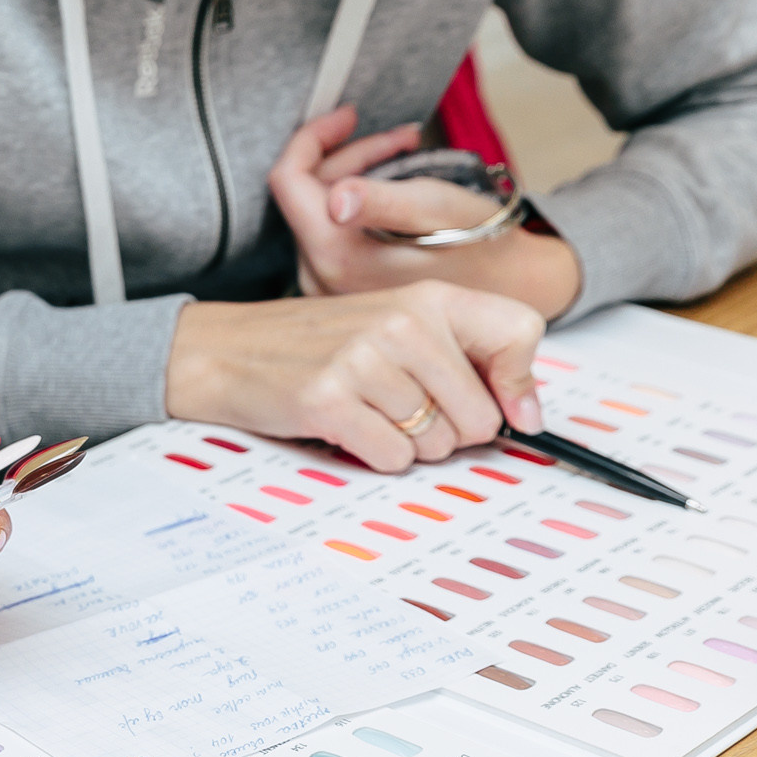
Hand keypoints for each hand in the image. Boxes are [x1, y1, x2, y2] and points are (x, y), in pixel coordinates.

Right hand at [164, 279, 545, 469]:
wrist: (225, 349)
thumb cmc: (318, 346)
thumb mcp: (396, 328)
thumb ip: (468, 358)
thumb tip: (530, 417)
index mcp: (426, 297)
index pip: (521, 331)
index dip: (518, 384)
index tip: (502, 406)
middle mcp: (402, 321)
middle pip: (480, 416)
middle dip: (447, 431)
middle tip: (398, 408)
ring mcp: (364, 360)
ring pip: (437, 444)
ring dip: (405, 444)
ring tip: (365, 410)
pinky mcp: (330, 400)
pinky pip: (393, 459)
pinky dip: (373, 456)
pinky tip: (344, 426)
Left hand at [269, 106, 582, 318]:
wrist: (508, 287)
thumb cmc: (476, 243)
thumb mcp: (435, 208)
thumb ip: (382, 201)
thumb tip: (335, 199)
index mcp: (335, 256)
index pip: (287, 180)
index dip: (313, 137)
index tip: (350, 114)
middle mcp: (320, 278)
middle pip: (306, 193)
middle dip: (350, 153)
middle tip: (401, 136)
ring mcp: (327, 287)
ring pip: (320, 207)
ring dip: (360, 171)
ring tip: (407, 150)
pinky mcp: (341, 287)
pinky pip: (334, 228)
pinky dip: (362, 197)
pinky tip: (398, 184)